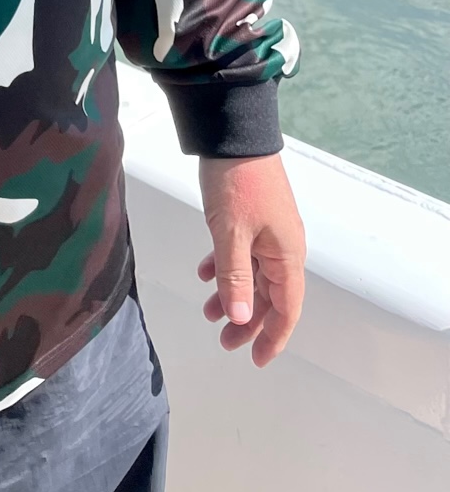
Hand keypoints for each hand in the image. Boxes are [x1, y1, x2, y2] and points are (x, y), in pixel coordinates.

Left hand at [197, 154, 305, 366]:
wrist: (233, 132)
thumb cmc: (236, 182)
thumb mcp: (230, 233)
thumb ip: (234, 277)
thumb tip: (241, 318)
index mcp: (286, 255)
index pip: (286, 309)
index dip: (272, 337)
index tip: (255, 358)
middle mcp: (283, 247)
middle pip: (268, 296)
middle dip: (247, 320)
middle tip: (223, 340)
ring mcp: (268, 231)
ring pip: (252, 274)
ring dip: (232, 294)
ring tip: (207, 310)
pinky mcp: (252, 216)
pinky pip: (241, 252)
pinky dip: (224, 266)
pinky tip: (203, 273)